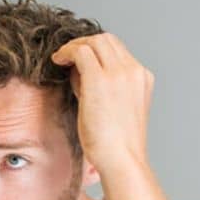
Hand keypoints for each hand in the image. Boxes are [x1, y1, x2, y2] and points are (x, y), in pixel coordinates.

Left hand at [51, 33, 152, 175]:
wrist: (121, 159)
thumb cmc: (114, 143)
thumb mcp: (114, 108)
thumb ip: (101, 86)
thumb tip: (78, 72)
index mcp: (142, 78)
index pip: (118, 50)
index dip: (96, 50)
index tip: (79, 60)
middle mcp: (134, 71)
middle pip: (107, 40)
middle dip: (84, 43)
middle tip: (66, 55)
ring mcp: (119, 73)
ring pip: (95, 41)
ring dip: (74, 46)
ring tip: (60, 58)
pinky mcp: (100, 79)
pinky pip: (81, 52)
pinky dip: (67, 52)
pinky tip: (57, 61)